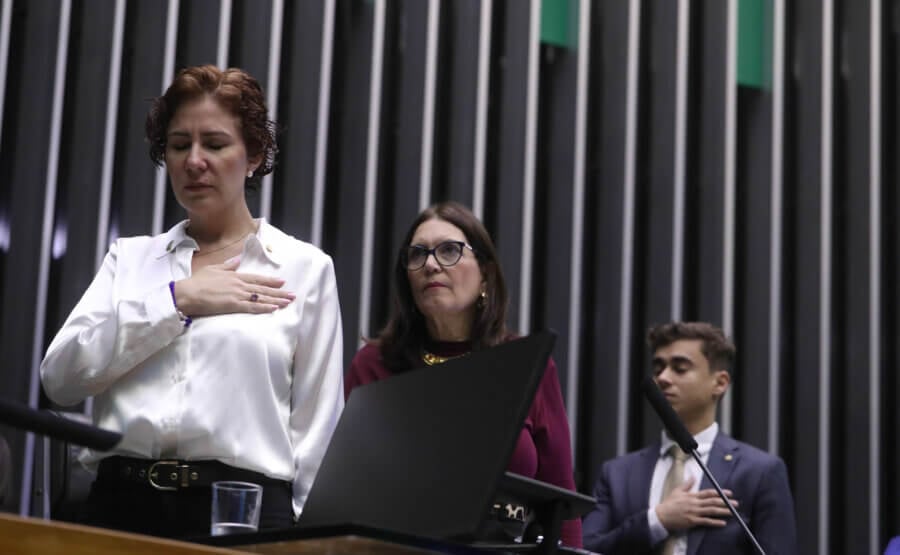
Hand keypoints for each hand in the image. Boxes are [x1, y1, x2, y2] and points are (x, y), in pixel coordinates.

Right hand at [172, 258, 295, 316]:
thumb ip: (228, 265)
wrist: (187, 293)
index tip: (282, 282)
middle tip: (292, 294)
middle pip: (263, 289)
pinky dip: (264, 308)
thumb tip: (237, 260)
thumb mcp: (213, 269)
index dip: (270, 281)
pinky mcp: (233, 305)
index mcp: (235, 276)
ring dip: (276, 300)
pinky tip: (274, 309)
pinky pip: (252, 307)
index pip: (257, 278)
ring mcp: (237, 295)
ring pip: (261, 298)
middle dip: (279, 292)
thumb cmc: (197, 282)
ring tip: (288, 302)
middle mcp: (239, 284)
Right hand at [654, 477, 738, 531]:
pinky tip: (722, 523)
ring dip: (723, 511)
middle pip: (713, 502)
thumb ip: (687, 484)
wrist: (662, 515)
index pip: (709, 493)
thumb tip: (692, 477)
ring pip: (711, 511)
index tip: (729, 493)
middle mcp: (695, 503)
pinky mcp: (693, 521)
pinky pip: (706, 522)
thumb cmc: (669, 503)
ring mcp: (694, 512)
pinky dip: (715, 522)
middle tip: (735, 503)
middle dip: (725, 502)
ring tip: (732, 512)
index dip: (720, 493)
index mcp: (692, 496)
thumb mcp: (677, 491)